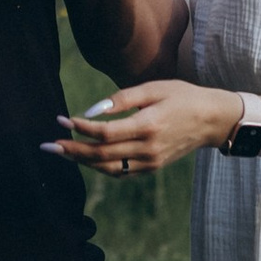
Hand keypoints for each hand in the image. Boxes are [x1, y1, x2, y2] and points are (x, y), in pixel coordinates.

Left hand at [50, 80, 240, 176]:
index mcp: (148, 126)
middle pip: (101, 155)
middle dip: (72, 150)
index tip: (63, 119)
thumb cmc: (183, 97)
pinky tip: (85, 158)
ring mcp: (150, 162)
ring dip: (81, 161)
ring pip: (108, 168)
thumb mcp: (155, 88)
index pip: (105, 133)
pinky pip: (120, 172)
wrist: (212, 120)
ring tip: (60, 152)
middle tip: (48, 144)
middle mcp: (148, 149)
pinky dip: (100, 167)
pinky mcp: (152, 167)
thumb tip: (92, 111)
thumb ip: (122, 99)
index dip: (81, 128)